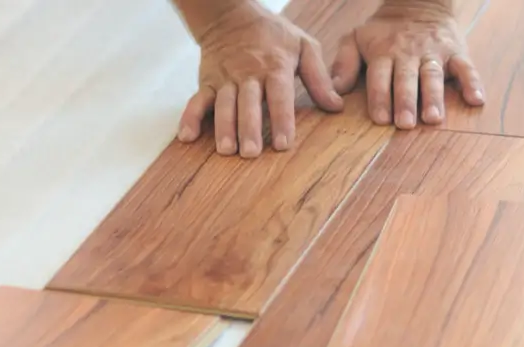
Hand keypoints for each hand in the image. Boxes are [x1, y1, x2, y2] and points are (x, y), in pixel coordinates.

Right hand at [177, 3, 342, 157]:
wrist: (231, 15)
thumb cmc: (273, 35)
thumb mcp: (304, 46)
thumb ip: (319, 77)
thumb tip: (336, 106)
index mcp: (276, 66)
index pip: (279, 95)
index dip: (282, 119)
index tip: (284, 144)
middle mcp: (249, 74)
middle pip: (248, 103)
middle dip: (249, 128)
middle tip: (251, 153)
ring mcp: (226, 79)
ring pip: (224, 105)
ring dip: (223, 127)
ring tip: (226, 150)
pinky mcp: (208, 82)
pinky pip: (197, 101)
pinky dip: (190, 118)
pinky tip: (187, 137)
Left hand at [332, 1, 483, 128]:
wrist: (418, 1)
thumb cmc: (384, 30)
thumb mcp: (356, 37)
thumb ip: (344, 63)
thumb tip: (334, 90)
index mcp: (383, 52)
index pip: (380, 77)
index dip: (380, 97)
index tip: (380, 119)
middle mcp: (408, 53)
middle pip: (406, 79)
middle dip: (405, 101)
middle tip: (405, 124)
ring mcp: (434, 52)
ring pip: (433, 76)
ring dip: (433, 97)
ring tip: (433, 118)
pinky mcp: (456, 52)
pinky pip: (466, 67)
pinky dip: (473, 83)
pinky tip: (476, 100)